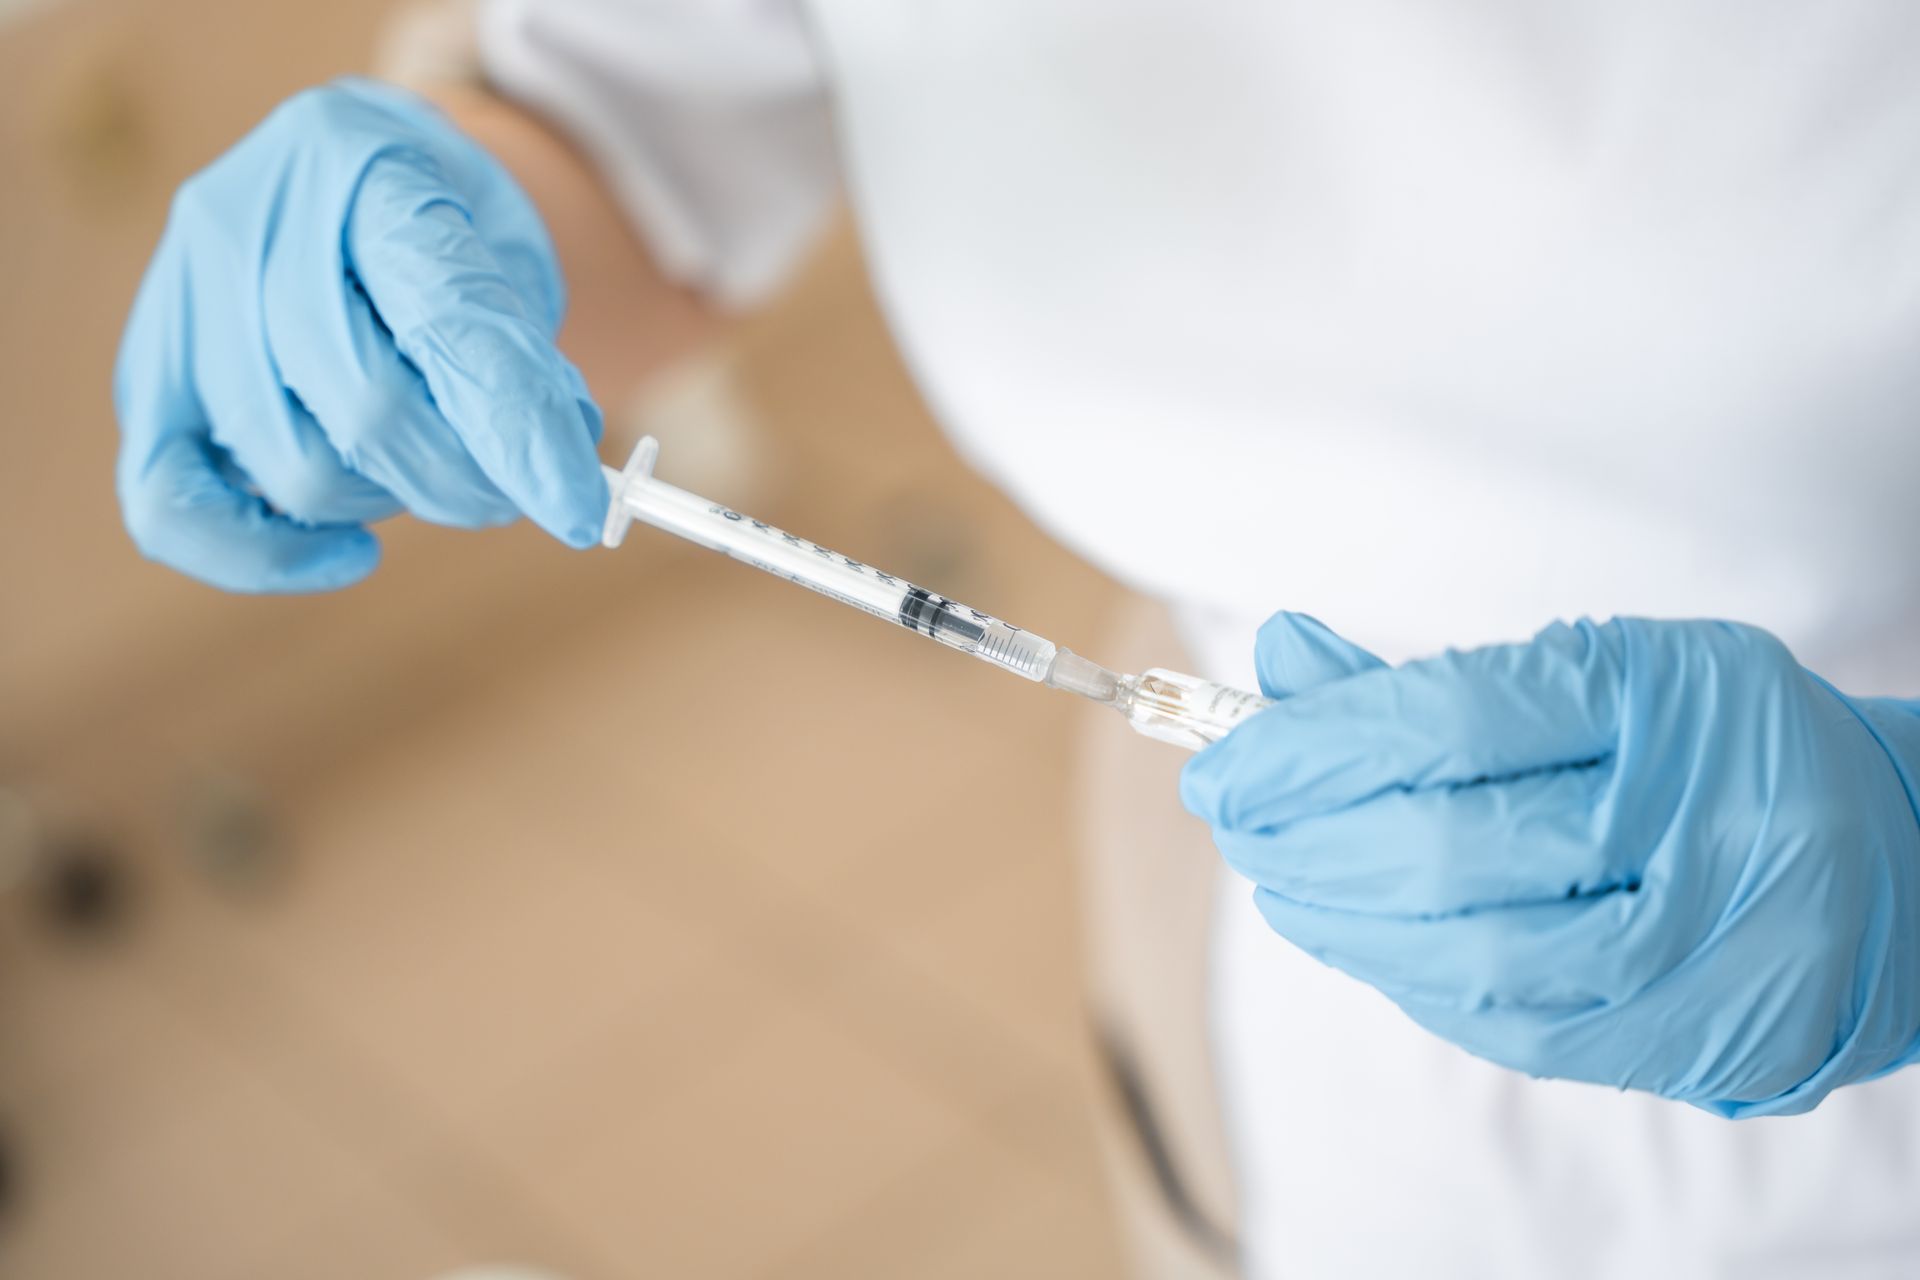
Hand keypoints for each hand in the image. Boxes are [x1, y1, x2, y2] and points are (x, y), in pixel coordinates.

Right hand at [114, 79, 605, 591]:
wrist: (351, 177)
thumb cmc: (443, 221)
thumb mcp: (509, 253)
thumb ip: (528, 359)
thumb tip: (554, 481)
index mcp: (366, 161)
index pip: (448, 321)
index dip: (520, 431)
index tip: (580, 511)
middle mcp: (249, 220)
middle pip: (368, 411)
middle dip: (468, 479)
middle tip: (513, 485)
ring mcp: (181, 298)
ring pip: (297, 471)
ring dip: (393, 500)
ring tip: (428, 454)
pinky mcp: (146, 374)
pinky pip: (171, 505)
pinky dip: (267, 555)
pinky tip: (352, 552)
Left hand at [1182, 613, 1919, 1116]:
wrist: (1890, 866)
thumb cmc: (1712, 748)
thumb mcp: (1596, 672)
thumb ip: (1436, 679)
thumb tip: (1281, 662)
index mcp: (1665, 704)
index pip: (1448, 722)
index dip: (1313, 744)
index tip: (1228, 756)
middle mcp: (1690, 833)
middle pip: (1444, 849)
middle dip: (1305, 837)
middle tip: (1235, 815)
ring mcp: (1694, 953)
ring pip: (1468, 955)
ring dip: (1339, 918)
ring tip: (1277, 876)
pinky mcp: (1676, 1041)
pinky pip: (1505, 1023)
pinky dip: (1407, 977)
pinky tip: (1354, 935)